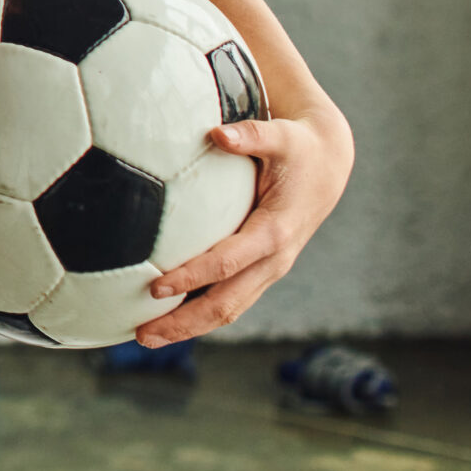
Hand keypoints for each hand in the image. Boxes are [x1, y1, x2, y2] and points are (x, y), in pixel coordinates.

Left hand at [136, 100, 353, 345]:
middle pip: (226, 303)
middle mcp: (274, 260)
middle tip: (141, 334)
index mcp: (275, 232)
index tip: (154, 286)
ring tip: (146, 337)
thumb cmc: (298, 147)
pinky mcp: (262, 271)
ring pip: (228, 310)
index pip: (227, 263)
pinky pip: (230, 300)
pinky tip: (166, 319)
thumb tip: (218, 132)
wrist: (329, 166)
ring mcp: (269, 271)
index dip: (191, 276)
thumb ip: (251, 135)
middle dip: (184, 322)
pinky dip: (200, 316)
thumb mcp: (280, 136)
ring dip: (189, 328)